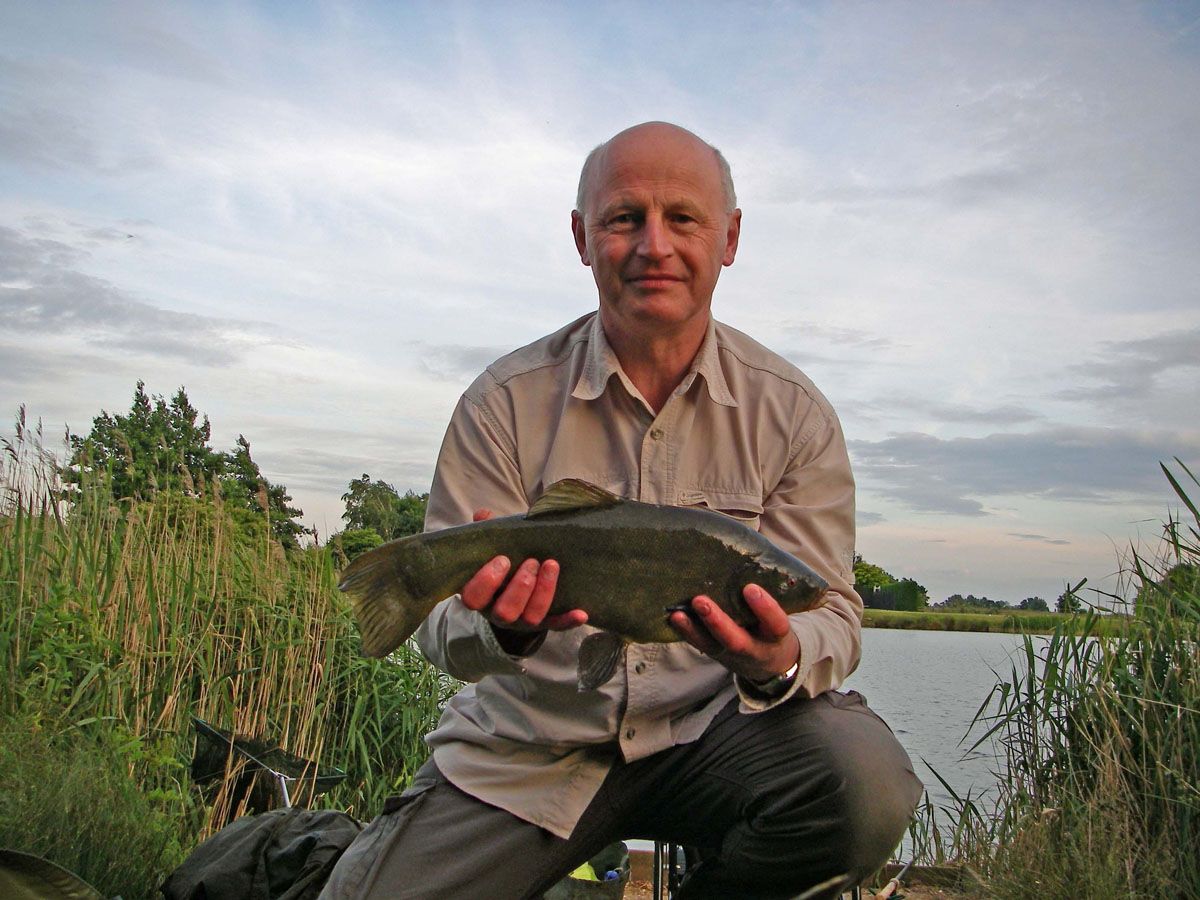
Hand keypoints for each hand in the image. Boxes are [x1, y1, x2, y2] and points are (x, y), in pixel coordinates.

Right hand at [457, 508, 587, 633]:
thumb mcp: (492, 550)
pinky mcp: (545, 623)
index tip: (503, 559)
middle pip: (505, 611)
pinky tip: (581, 613)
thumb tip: (483, 514)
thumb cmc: (503, 565)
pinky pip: (557, 626)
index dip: (487, 581)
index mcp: (482, 595)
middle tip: (532, 561)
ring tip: (551, 565)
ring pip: (531, 617)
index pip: (473, 597)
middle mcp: (499, 612)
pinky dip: (568, 621)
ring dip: (543, 591)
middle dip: (520, 586)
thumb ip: (487, 534)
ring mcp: (522, 621)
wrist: (518, 592)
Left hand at [668, 584, 799, 682]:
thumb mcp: (780, 612)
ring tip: (677, 613)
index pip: (775, 624)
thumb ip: (772, 590)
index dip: (764, 608)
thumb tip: (754, 548)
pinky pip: (698, 644)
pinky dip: (684, 631)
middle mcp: (753, 648)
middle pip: (735, 640)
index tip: (750, 588)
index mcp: (775, 636)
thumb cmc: (772, 623)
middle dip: (717, 622)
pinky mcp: (714, 652)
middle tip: (700, 601)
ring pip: (711, 645)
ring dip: (692, 629)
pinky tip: (671, 616)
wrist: (769, 661)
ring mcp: (731, 653)